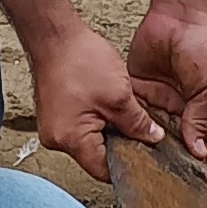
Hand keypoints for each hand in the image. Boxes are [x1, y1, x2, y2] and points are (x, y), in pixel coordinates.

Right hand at [27, 17, 165, 183]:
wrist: (54, 36)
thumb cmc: (78, 60)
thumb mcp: (120, 95)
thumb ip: (138, 123)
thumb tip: (153, 138)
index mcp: (71, 139)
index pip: (104, 170)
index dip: (129, 164)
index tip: (147, 157)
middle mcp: (57, 139)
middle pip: (97, 157)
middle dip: (121, 145)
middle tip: (142, 132)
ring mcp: (54, 128)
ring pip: (91, 141)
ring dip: (110, 130)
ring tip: (123, 114)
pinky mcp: (55, 116)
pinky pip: (81, 128)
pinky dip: (97, 121)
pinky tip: (108, 106)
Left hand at [126, 0, 206, 161]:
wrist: (182, 13)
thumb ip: (201, 119)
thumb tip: (197, 151)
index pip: (202, 143)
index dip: (194, 158)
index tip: (183, 171)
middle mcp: (183, 107)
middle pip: (173, 141)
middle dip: (165, 153)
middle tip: (156, 167)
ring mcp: (161, 98)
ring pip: (150, 129)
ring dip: (144, 140)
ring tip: (137, 154)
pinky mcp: (140, 87)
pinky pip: (132, 110)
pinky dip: (127, 122)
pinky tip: (123, 135)